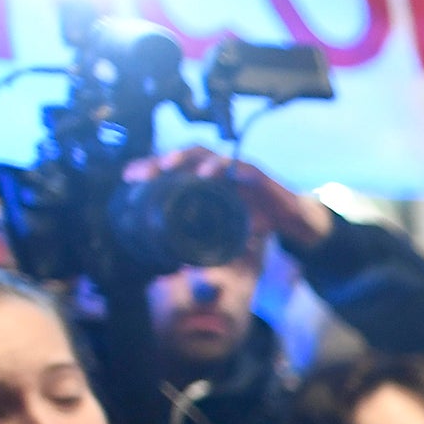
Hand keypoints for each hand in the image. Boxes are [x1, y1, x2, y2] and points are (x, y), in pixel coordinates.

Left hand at [128, 146, 333, 249]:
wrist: (294, 220)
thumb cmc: (260, 222)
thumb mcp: (227, 236)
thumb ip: (206, 246)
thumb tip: (180, 268)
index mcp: (207, 183)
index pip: (175, 172)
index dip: (152, 172)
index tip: (130, 179)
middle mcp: (218, 171)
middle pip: (182, 159)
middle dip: (159, 163)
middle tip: (141, 174)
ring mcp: (234, 169)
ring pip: (204, 154)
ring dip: (183, 158)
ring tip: (166, 166)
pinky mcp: (254, 173)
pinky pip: (234, 165)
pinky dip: (220, 168)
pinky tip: (206, 175)